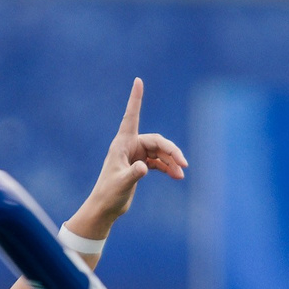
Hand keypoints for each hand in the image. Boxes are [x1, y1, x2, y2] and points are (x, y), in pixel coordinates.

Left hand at [69, 79, 187, 239]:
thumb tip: (145, 168)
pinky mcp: (140, 165)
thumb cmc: (109, 194)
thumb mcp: (121, 184)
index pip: (131, 116)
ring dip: (171, 162)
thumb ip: (133, 175)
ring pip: (160, 152)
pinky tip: (177, 176)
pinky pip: (158, 162)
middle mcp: (130, 145)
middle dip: (171, 151)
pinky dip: (168, 167)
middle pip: (156, 141)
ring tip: (181, 175)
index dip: (136, 98)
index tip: (138, 80)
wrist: (105, 208)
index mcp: (122, 143)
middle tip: (184, 164)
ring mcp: (136, 155)